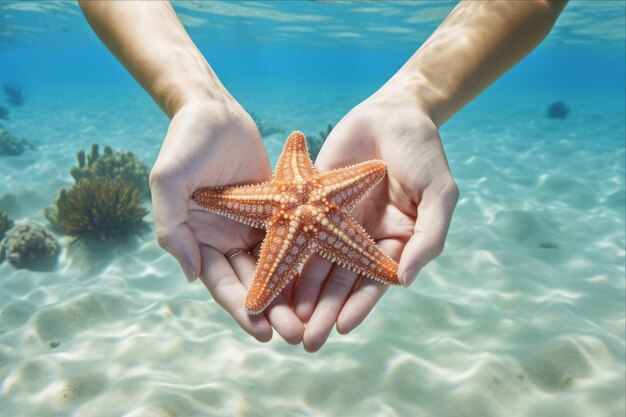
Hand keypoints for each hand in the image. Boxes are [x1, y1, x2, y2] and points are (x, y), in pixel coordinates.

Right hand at [149, 99, 303, 343]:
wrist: (215, 110)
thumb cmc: (187, 141)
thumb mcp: (169, 180)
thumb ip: (171, 226)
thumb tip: (191, 275)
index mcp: (198, 238)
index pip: (221, 283)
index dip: (241, 309)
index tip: (261, 333)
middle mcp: (225, 238)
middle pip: (252, 282)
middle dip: (272, 310)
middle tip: (295, 335)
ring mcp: (251, 224)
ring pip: (275, 266)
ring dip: (290, 292)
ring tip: (312, 317)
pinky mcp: (274, 209)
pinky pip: (290, 237)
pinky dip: (302, 258)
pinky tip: (323, 279)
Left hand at [294, 84, 458, 351]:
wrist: (393, 112)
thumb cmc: (423, 152)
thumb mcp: (439, 193)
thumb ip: (429, 236)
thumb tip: (406, 280)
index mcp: (394, 241)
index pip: (374, 281)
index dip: (360, 305)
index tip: (342, 327)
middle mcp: (362, 237)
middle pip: (340, 280)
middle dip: (323, 309)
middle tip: (305, 339)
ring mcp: (336, 221)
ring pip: (314, 261)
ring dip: (300, 291)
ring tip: (283, 318)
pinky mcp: (313, 202)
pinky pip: (296, 229)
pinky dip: (284, 252)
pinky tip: (268, 274)